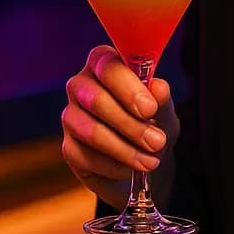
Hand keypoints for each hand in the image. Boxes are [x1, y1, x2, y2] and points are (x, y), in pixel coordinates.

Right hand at [61, 45, 180, 207]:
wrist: (145, 162)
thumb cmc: (153, 125)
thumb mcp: (164, 112)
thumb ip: (161, 99)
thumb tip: (158, 88)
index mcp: (105, 64)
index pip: (108, 66)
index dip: (128, 87)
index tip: (149, 109)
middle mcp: (82, 85)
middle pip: (96, 99)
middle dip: (130, 124)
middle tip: (157, 142)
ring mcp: (71, 116)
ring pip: (91, 131)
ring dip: (125, 149)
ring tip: (150, 160)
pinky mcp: (69, 147)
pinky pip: (88, 157)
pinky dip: (115, 166)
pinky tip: (131, 169)